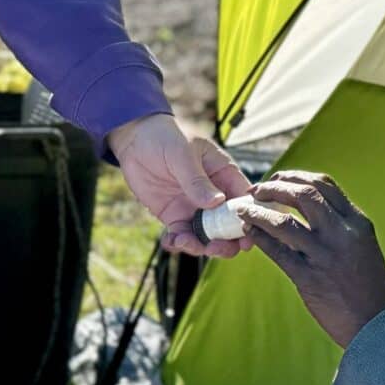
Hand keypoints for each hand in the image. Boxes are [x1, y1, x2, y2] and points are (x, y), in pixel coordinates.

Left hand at [108, 114, 251, 257]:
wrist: (135, 139)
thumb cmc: (166, 137)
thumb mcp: (183, 153)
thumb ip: (197, 180)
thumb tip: (216, 202)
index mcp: (225, 175)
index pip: (244, 201)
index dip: (248, 220)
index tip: (244, 236)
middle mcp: (214, 195)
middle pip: (229, 226)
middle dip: (226, 242)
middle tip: (213, 247)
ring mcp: (195, 208)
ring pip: (207, 236)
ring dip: (200, 246)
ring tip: (183, 242)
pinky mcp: (175, 215)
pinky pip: (182, 236)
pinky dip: (178, 244)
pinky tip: (170, 242)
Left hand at [241, 172, 384, 346]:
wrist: (375, 325)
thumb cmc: (368, 286)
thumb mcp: (363, 246)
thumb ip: (342, 225)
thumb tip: (311, 207)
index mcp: (357, 223)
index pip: (325, 184)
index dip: (296, 176)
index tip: (279, 179)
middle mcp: (342, 234)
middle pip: (303, 194)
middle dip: (275, 187)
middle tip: (256, 190)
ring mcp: (325, 255)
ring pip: (284, 221)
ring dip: (258, 211)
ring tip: (242, 209)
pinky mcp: (309, 278)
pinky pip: (277, 252)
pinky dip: (260, 237)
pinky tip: (249, 231)